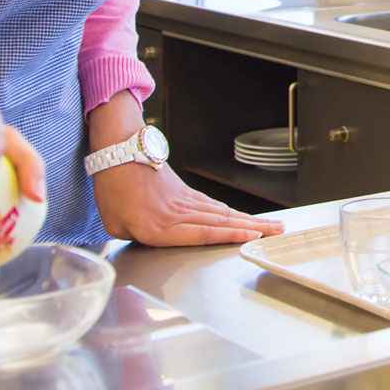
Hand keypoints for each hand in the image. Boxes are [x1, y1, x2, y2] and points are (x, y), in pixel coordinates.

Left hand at [93, 160, 283, 246]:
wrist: (118, 150)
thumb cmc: (112, 188)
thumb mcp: (114, 224)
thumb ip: (135, 238)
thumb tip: (149, 239)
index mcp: (158, 226)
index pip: (200, 233)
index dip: (228, 236)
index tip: (251, 237)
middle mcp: (176, 213)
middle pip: (220, 222)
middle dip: (252, 228)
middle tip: (277, 233)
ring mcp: (183, 201)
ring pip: (221, 213)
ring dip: (248, 220)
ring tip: (271, 226)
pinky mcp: (184, 191)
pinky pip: (211, 205)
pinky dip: (230, 213)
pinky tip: (243, 219)